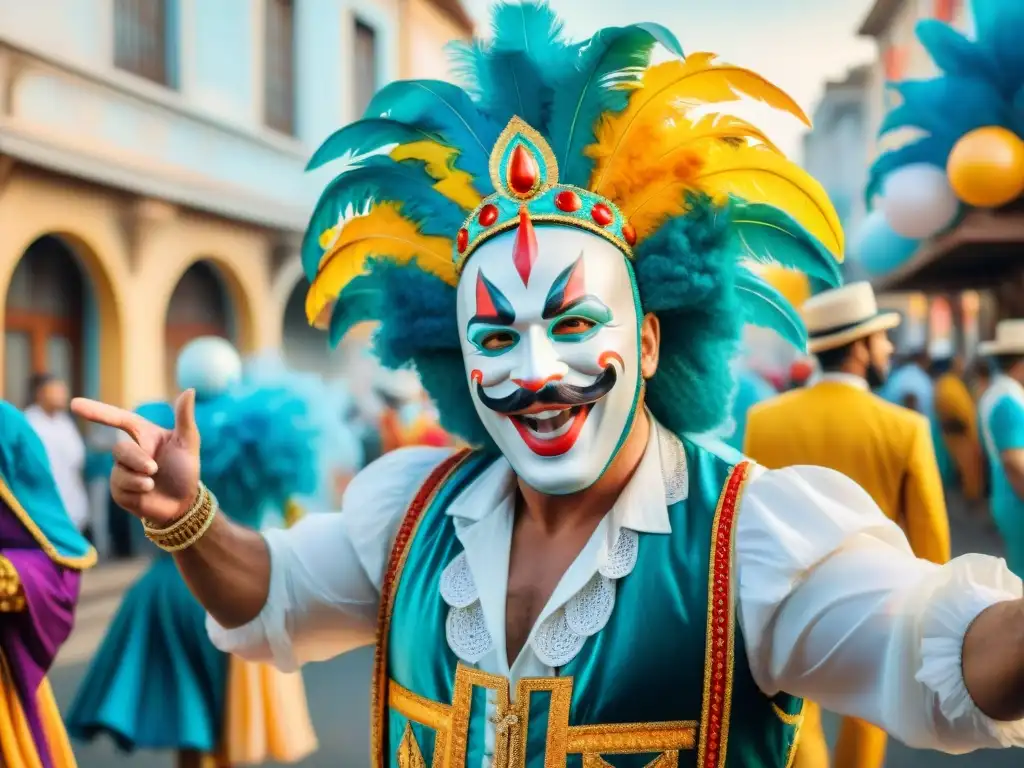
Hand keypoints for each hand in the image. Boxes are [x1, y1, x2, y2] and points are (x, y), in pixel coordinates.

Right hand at [70, 390, 200, 525]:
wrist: (183, 503)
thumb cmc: (185, 469)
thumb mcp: (188, 442)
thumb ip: (185, 417)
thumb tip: (190, 390)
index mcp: (144, 435)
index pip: (118, 418)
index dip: (97, 411)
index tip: (74, 404)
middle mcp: (130, 451)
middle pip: (120, 449)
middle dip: (137, 460)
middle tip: (154, 469)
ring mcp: (121, 471)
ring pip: (120, 471)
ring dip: (139, 479)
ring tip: (153, 484)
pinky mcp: (118, 490)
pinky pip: (120, 488)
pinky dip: (137, 492)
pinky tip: (147, 494)